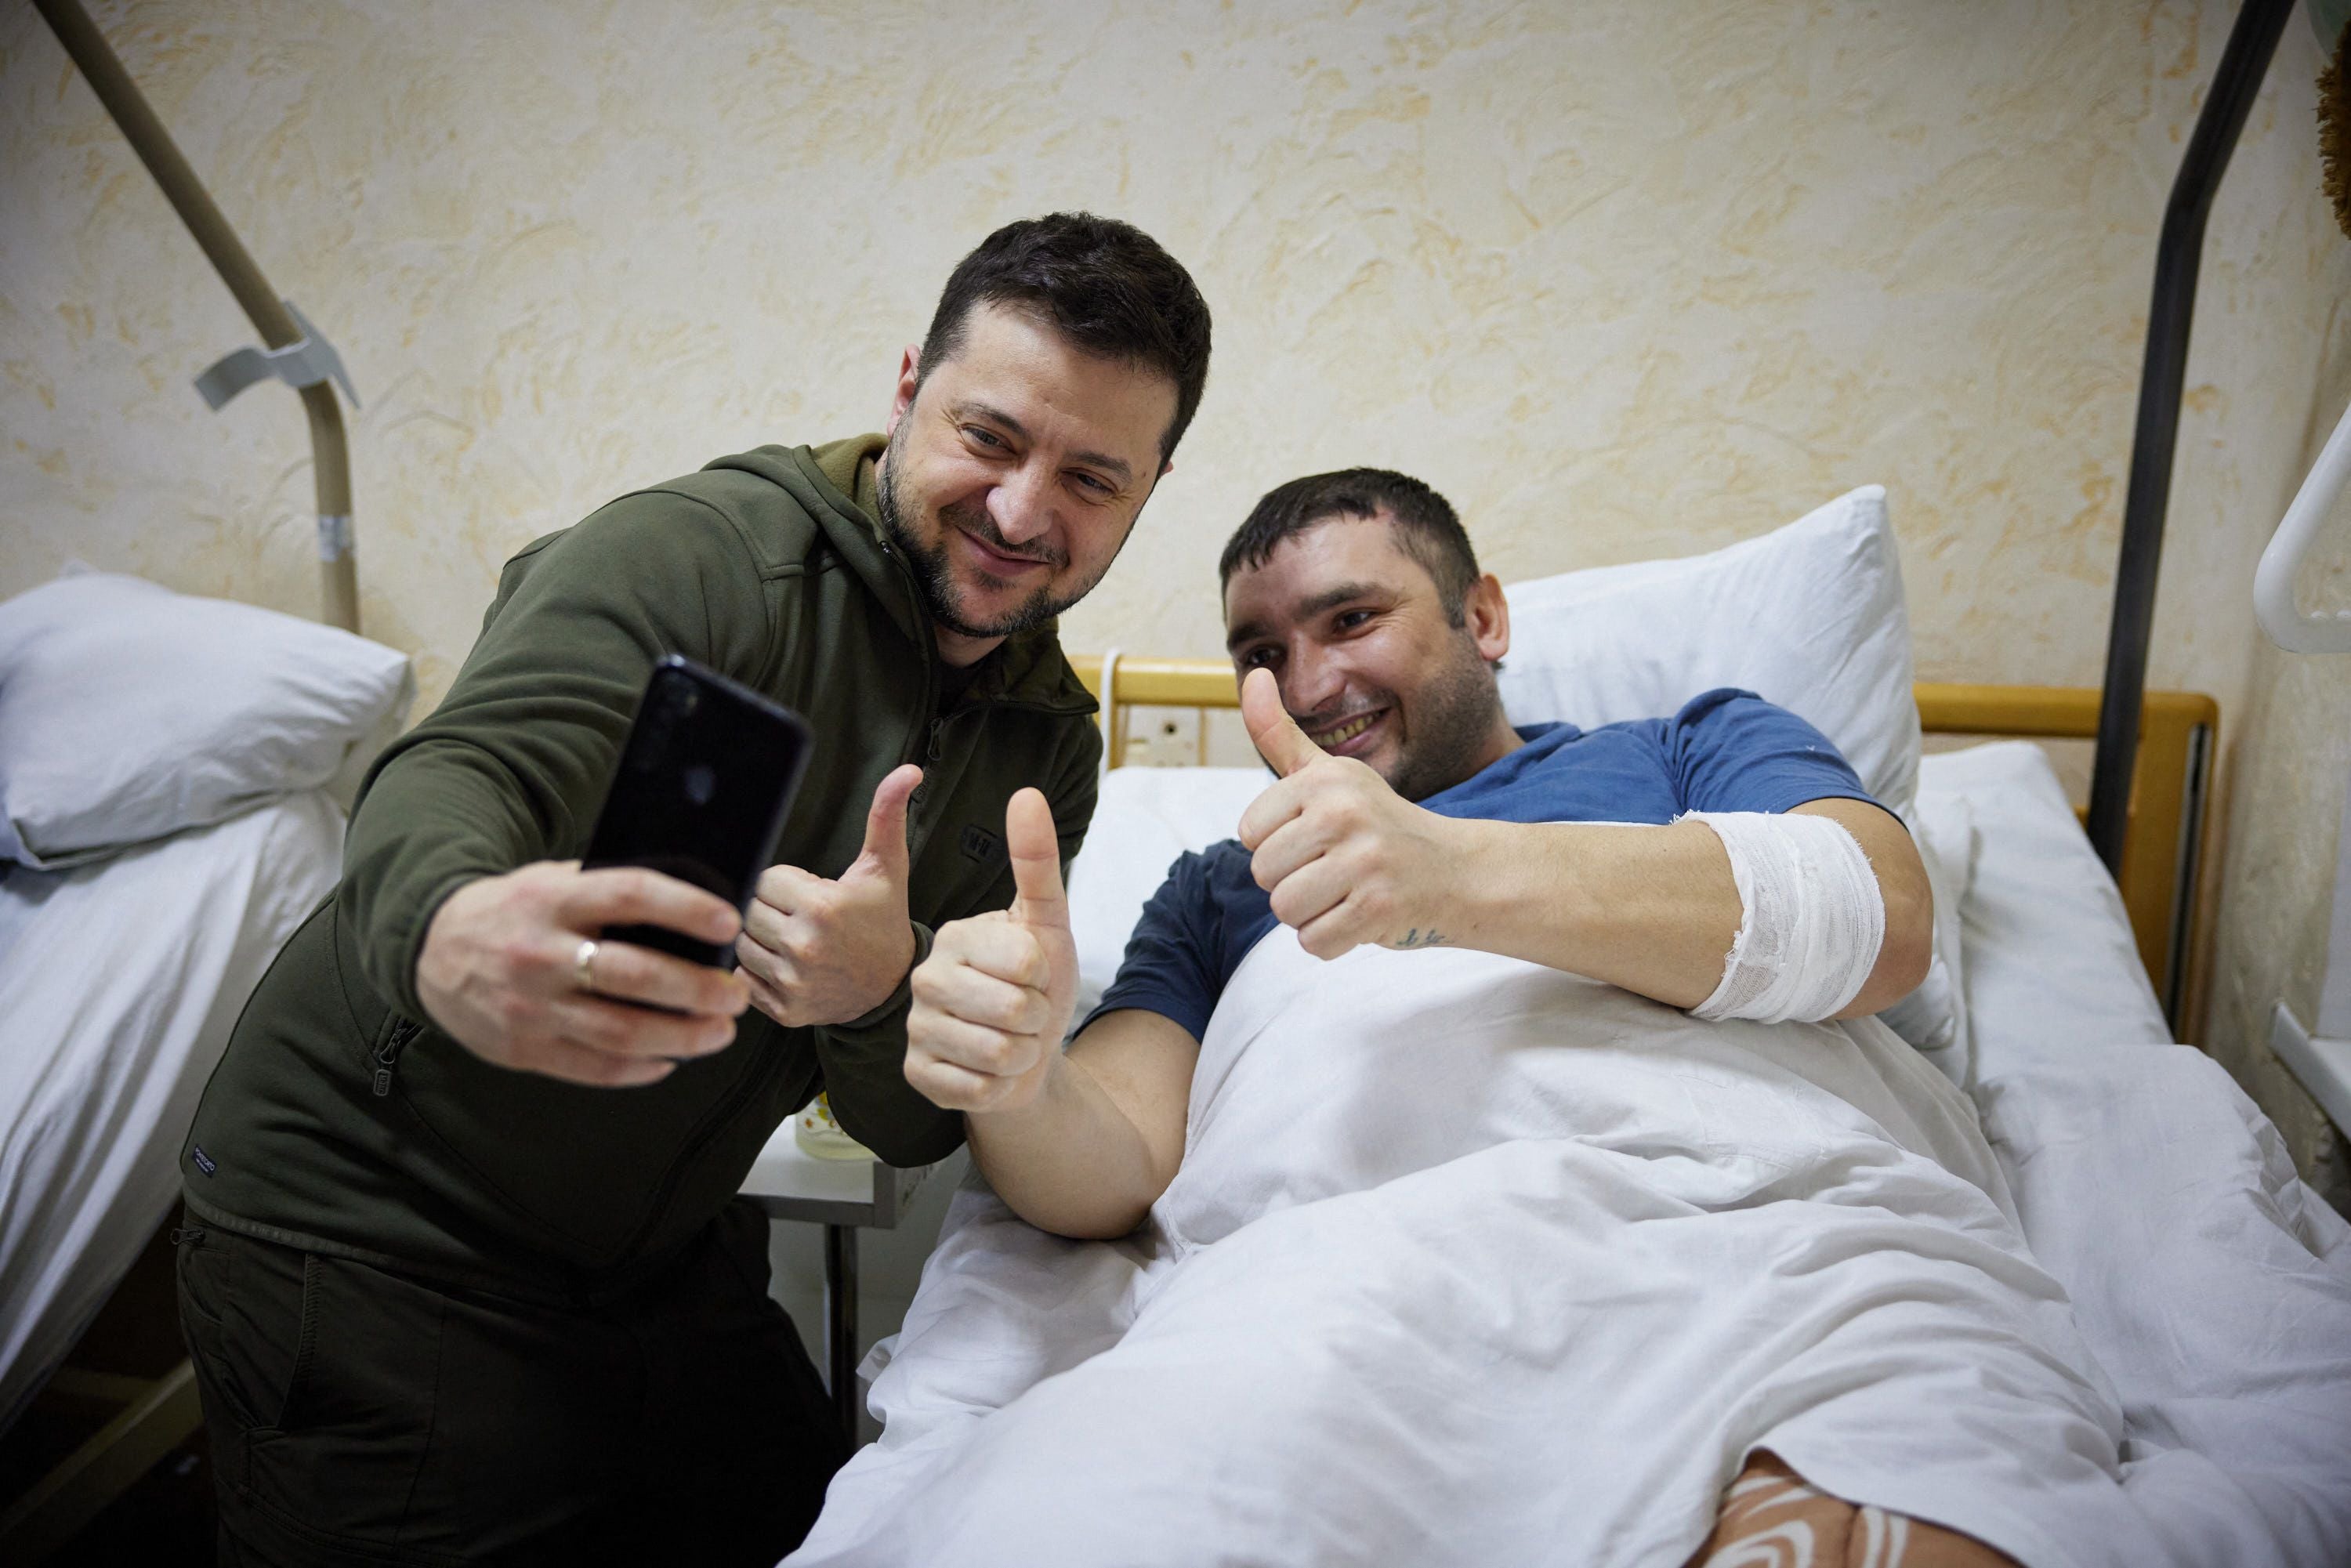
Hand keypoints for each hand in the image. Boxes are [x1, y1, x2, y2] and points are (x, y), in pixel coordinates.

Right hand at [416, 862, 750, 1086]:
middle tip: (737, 994)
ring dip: (681, 1037)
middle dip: (697, 988)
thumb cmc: (512, 911)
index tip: (729, 923)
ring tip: (720, 1032)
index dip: (684, 908)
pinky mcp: (524, 1050)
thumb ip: (604, 890)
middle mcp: (539, 955)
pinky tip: (671, 1059)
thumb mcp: (549, 881)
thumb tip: (689, 905)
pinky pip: (594, 1068)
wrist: (428, 951)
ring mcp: (531, 1008)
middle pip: (633, 975)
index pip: (628, 896)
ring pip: (620, 1032)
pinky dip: (640, 1068)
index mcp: (550, 901)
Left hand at [737, 765, 922, 1027]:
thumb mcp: (886, 866)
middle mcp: (802, 947)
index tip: (809, 892)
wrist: (892, 986)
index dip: (786, 882)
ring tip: (791, 937)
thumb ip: (886, 815)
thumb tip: (909, 771)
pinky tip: (786, 964)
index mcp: (822, 907)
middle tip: (799, 916)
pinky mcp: (783, 1009)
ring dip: (759, 938)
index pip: (765, 879)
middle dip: (771, 908)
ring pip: (741, 943)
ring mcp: (791, 983)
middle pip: (748, 910)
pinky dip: (757, 971)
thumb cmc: (883, 919)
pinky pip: (743, 979)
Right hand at [903, 788, 1075, 1113]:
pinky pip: (978, 1090)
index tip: (1034, 975)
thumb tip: (1026, 793)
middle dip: (1038, 1019)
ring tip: (1011, 1041)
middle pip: (1013, 1010)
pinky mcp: (917, 1075)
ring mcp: (915, 1029)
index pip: (1025, 961)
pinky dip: (1001, 1086)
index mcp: (955, 936)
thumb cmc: (1037, 983)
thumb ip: (1036, 861)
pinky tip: (991, 1071)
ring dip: (1023, 1054)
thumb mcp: (1047, 921)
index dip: (1046, 977)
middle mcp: (923, 978)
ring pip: (998, 1054)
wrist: (1028, 1052)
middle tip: (1025, 1014)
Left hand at [1238, 667, 1465, 959]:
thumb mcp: (1331, 774)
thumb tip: (1254, 674)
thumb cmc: (1380, 824)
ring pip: (1285, 910)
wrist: (1458, 871)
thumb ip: (1281, 735)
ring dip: (1312, 914)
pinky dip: (1334, 941)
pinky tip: (1362, 916)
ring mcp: (1364, 860)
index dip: (1278, 845)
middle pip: (1264, 875)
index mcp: (1326, 779)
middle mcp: (1344, 813)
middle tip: (1337, 871)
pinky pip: (1315, 942)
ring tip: (1347, 893)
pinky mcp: (1379, 907)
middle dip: (1294, 883)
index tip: (1319, 839)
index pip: (1250, 833)